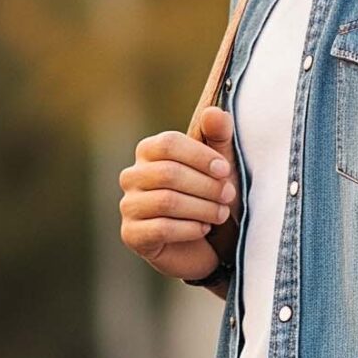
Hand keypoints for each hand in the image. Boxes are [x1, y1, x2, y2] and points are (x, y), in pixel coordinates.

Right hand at [119, 106, 237, 279]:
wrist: (207, 245)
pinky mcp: (132, 235)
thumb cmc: (211, 198)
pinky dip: (189, 229)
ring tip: (221, 214)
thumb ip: (219, 137)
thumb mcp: (220, 165)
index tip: (225, 170)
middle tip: (229, 196)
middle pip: (168, 173)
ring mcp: (129, 206)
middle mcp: (132, 176)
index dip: (199, 155)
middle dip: (205, 185)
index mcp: (149, 152)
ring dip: (201, 208)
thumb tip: (215, 113)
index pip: (168, 144)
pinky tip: (203, 229)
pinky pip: (161, 228)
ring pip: (166, 201)